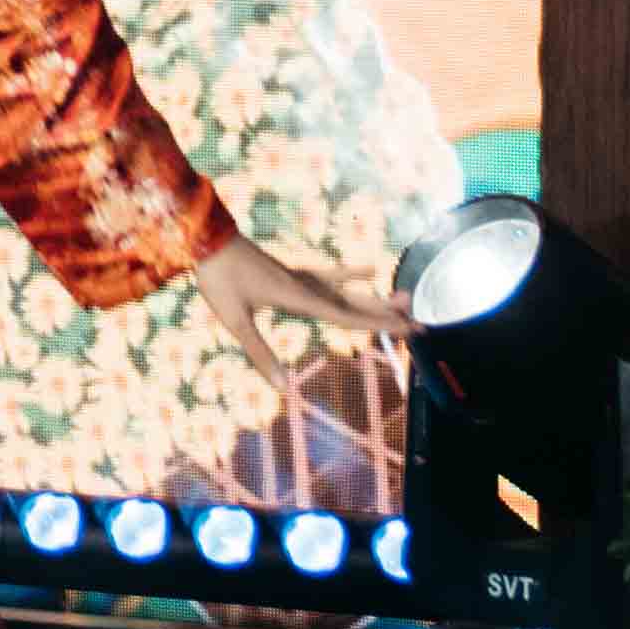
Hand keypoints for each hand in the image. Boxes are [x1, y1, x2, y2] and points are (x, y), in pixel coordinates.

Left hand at [187, 233, 396, 380]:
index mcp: (300, 298)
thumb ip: (261, 354)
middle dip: (388, 316)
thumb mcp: (237, 320)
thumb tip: (283, 389)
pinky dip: (350, 275)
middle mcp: (308, 286)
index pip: (348, 317)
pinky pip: (328, 274)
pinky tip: (370, 270)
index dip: (380, 325)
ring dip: (376, 297)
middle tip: (423, 324)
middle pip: (356, 305)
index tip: (410, 330)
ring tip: (406, 297)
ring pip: (348, 290)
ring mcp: (302, 276)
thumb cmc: (219, 281)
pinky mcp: (292, 271)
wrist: (206, 239)